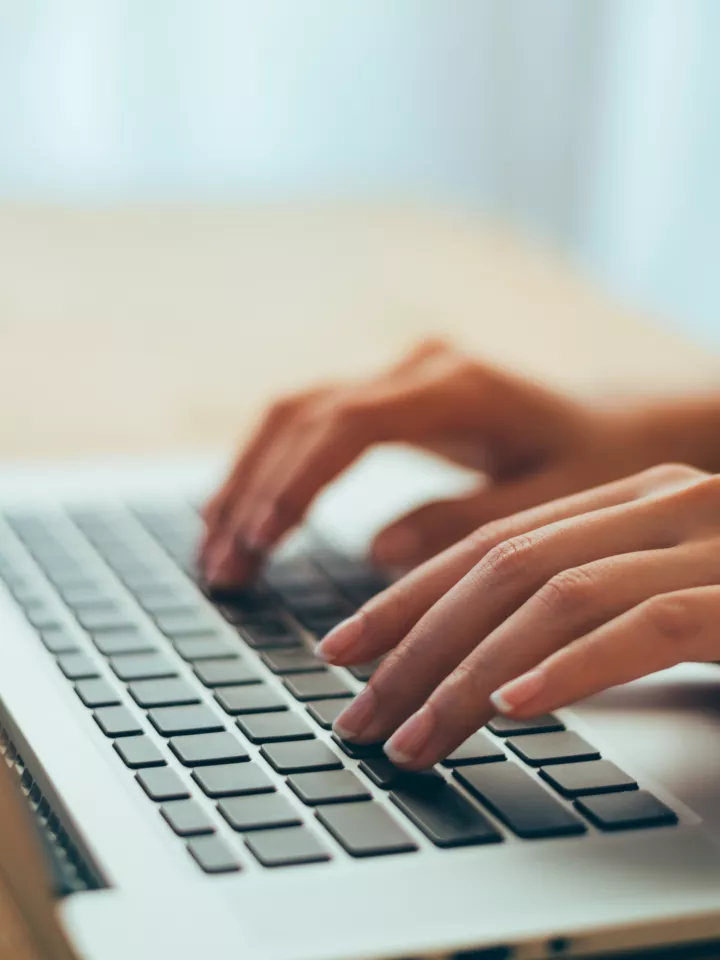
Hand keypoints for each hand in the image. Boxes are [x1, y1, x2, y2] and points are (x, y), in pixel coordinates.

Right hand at [201, 340, 674, 583]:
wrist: (624, 425)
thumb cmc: (599, 464)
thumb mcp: (553, 505)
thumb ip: (468, 524)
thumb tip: (376, 551)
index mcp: (457, 387)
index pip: (347, 423)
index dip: (294, 482)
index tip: (258, 543)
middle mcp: (418, 368)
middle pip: (302, 414)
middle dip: (253, 491)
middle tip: (222, 569)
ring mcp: (401, 376)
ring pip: (295, 413)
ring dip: (249, 478)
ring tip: (215, 548)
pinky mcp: (393, 396)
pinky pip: (313, 423)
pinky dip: (272, 466)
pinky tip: (246, 510)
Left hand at [319, 464, 719, 768]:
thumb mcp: (661, 595)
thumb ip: (584, 607)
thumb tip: (482, 666)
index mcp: (628, 499)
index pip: (486, 544)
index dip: (405, 598)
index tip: (345, 652)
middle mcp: (661, 503)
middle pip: (500, 567)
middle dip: (414, 642)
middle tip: (356, 710)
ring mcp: (709, 541)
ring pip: (555, 595)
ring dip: (468, 672)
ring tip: (412, 734)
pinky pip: (643, 627)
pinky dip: (570, 669)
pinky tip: (513, 713)